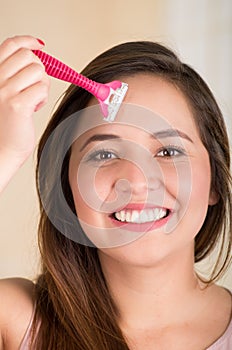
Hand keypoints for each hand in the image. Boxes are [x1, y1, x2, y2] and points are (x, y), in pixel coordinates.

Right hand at [0, 35, 49, 164]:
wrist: (1, 150)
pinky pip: (42, 88)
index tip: (39, 45)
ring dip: (42, 85)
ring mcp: (4, 91)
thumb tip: (36, 55)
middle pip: (29, 57)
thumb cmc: (5, 123)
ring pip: (38, 71)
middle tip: (34, 87)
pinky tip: (34, 108)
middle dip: (38, 70)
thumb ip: (13, 74)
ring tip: (33, 99)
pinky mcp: (17, 104)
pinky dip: (42, 98)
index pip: (10, 45)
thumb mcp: (4, 92)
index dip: (27, 41)